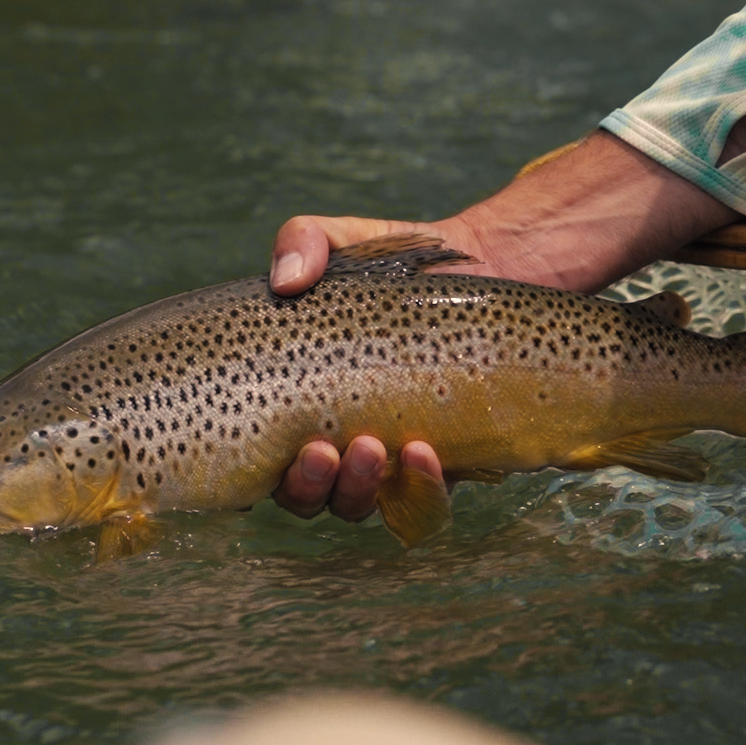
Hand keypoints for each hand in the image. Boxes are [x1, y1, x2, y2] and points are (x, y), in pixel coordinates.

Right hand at [269, 130, 743, 520]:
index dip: (260, 473)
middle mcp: (336, 440)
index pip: (263, 462)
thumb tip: (286, 278)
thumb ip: (303, 241)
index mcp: (298, 403)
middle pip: (306, 495)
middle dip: (309, 484)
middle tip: (325, 449)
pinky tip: (424, 452)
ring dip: (357, 488)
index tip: (286, 438)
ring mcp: (387, 457)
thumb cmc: (397, 263)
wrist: (486, 271)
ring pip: (358, 504)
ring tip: (373, 448)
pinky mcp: (440, 460)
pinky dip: (420, 487)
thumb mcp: (344, 240)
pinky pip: (422, 499)